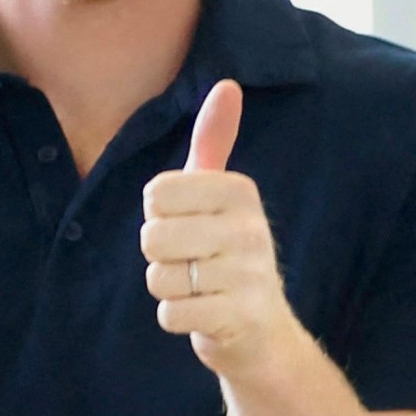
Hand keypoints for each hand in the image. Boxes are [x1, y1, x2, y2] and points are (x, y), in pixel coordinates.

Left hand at [141, 81, 299, 377]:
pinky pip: (170, 313)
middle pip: (152, 236)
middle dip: (162, 257)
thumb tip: (228, 84)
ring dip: (169, 289)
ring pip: (159, 277)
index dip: (160, 216)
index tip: (190, 226)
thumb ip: (215, 141)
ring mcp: (248, 274)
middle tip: (194, 262)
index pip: (156, 194)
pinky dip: (177, 318)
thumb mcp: (223, 196)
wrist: (263, 331)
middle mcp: (250, 228)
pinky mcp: (239, 315)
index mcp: (240, 192)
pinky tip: (203, 312)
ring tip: (200, 288)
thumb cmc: (229, 254)